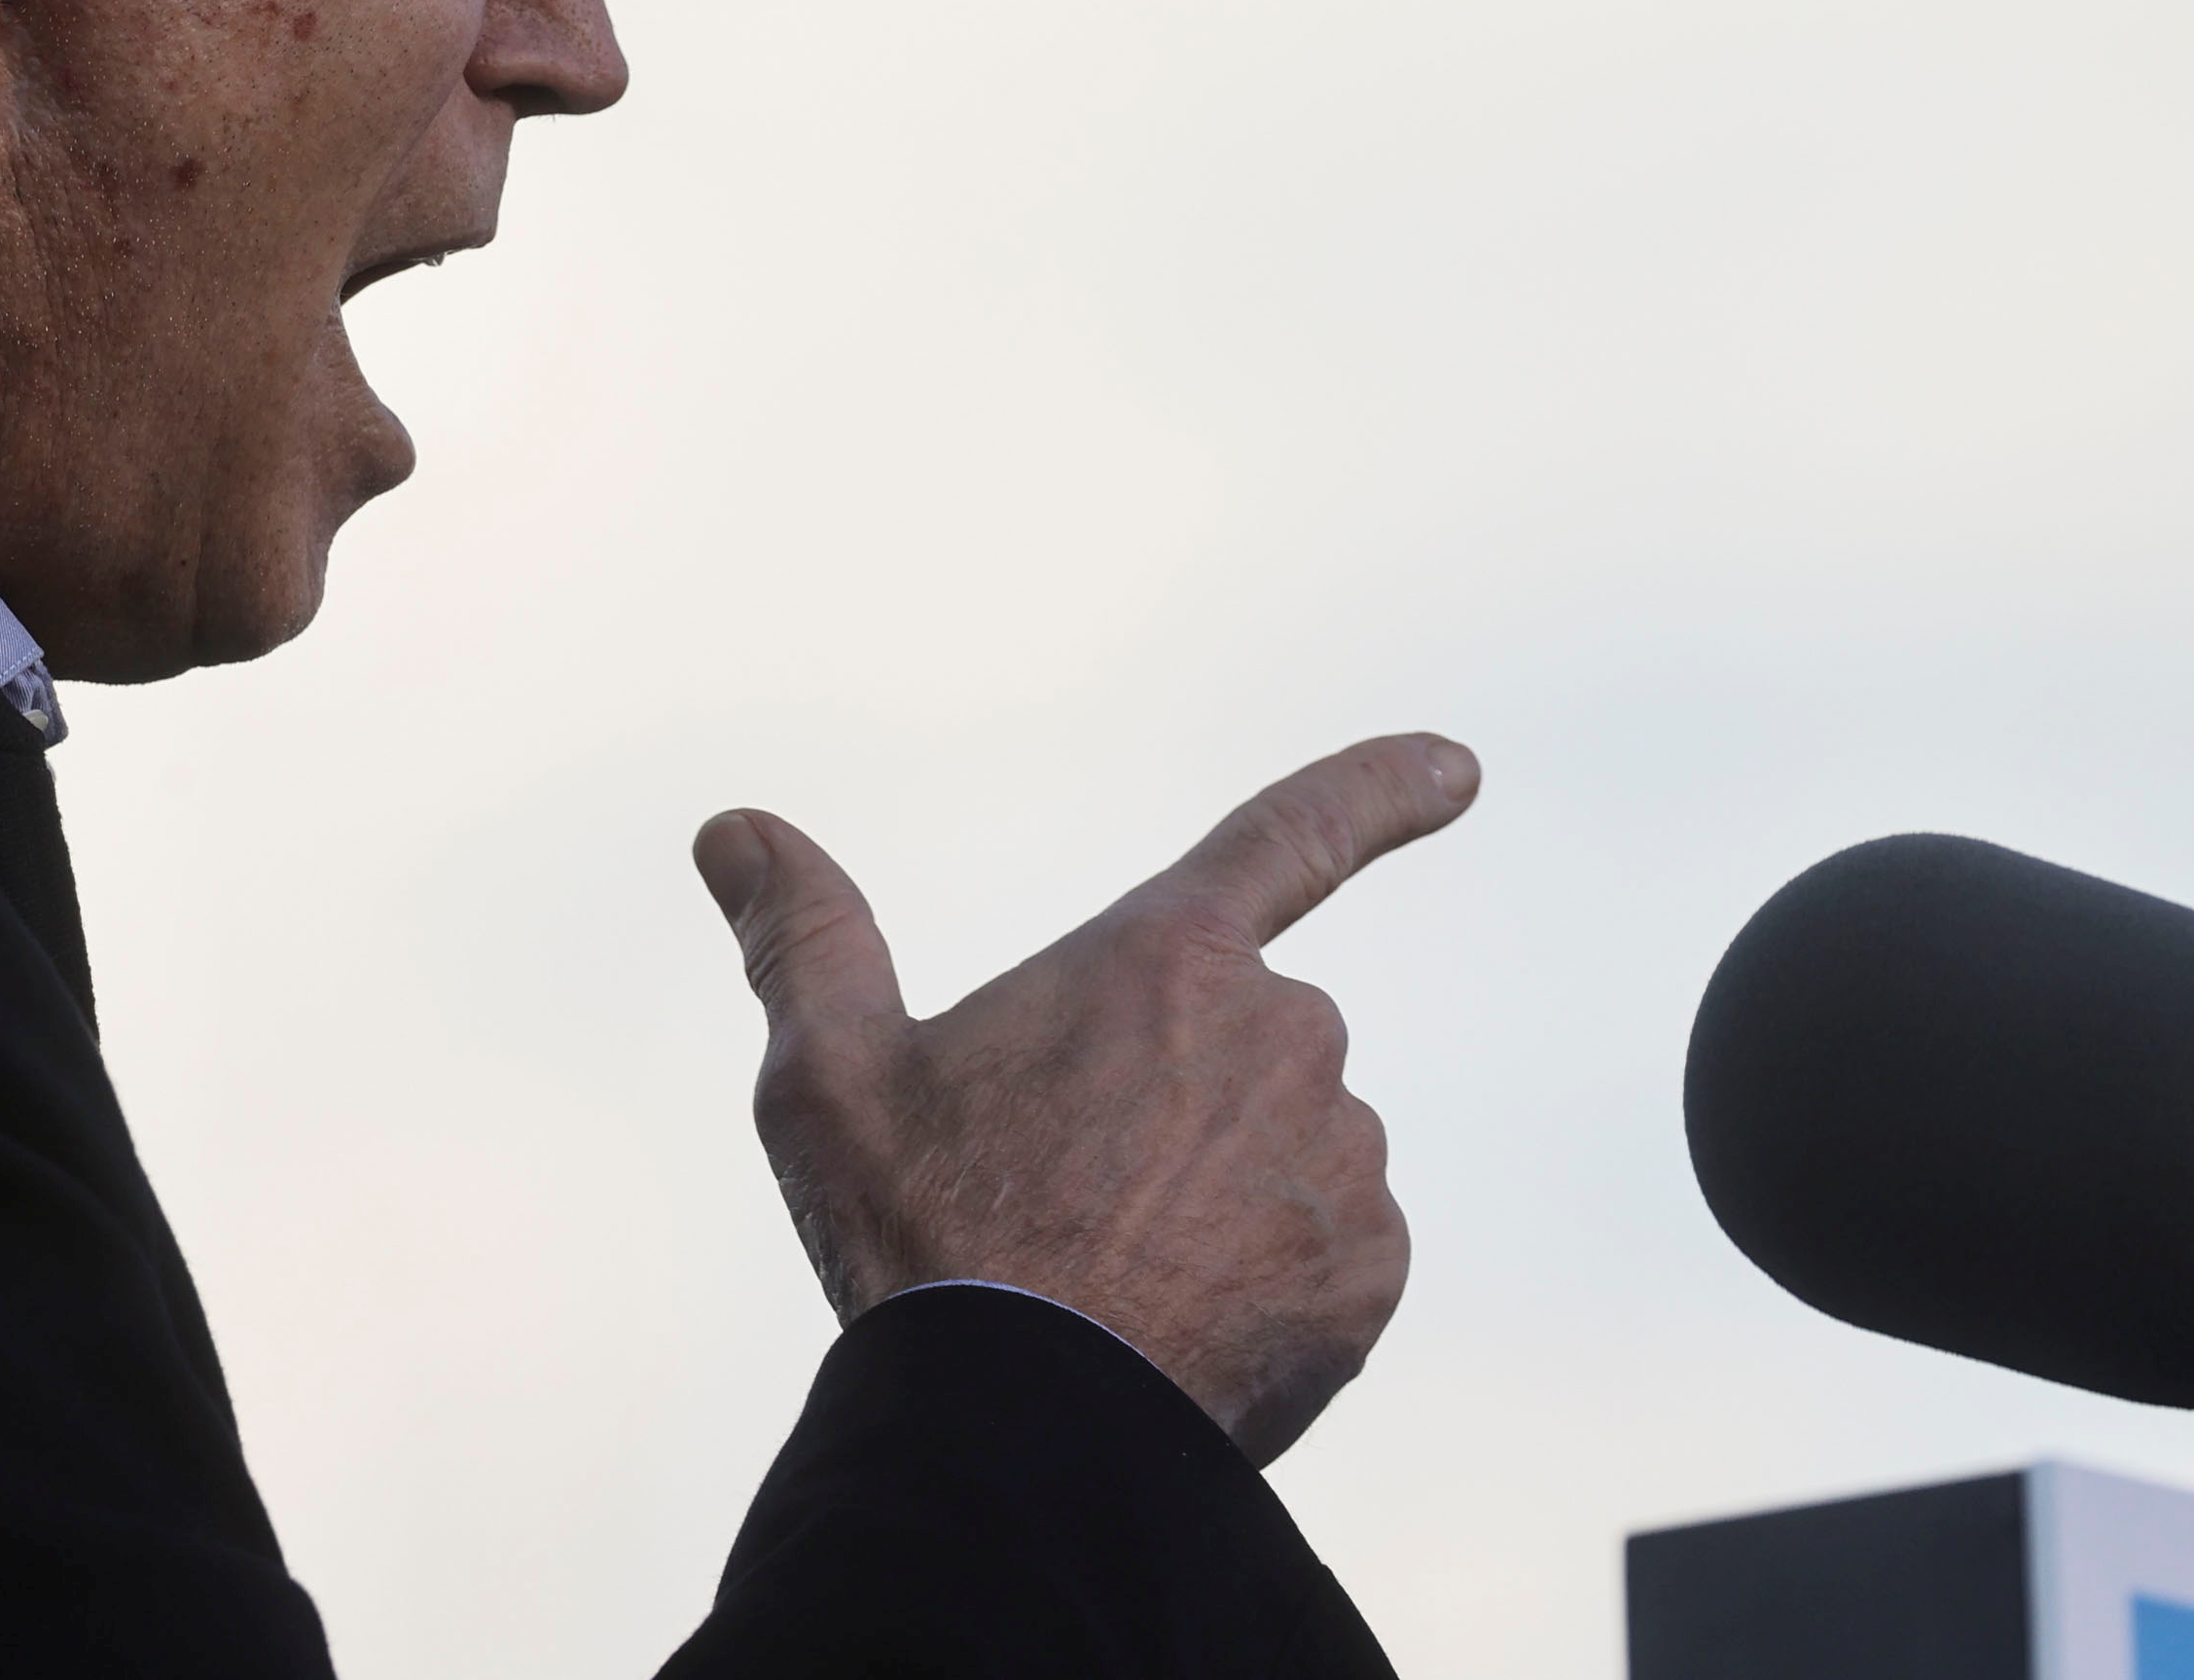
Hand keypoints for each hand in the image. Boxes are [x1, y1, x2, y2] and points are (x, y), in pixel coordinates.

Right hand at [690, 732, 1480, 1462]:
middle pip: (1246, 1041)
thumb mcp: (831, 1074)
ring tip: (1117, 1279)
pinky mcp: (1371, 1270)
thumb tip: (735, 830)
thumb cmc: (925, 1238)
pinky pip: (1330, 1255)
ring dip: (1225, 1197)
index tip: (1458, 767)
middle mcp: (1281, 1031)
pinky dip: (1271, 1284)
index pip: (1291, 835)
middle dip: (1182, 1099)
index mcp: (1165, 958)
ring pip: (1291, 1152)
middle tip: (1072, 1195)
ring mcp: (1338, 1154)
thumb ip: (803, 934)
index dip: (1376, 790)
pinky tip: (1180, 1330)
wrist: (1023, 1425)